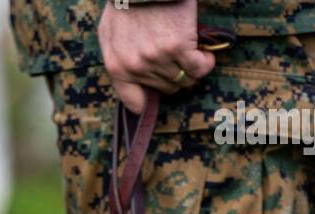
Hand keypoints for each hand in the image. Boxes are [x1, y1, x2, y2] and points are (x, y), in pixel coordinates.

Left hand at [98, 0, 215, 113]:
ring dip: (192, 71)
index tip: (159, 92)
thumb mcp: (108, 34)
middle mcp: (137, 67)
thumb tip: (135, 90)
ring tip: (194, 57)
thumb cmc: (126, 3)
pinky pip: (198, 68)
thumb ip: (116, 61)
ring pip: (183, 80)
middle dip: (174, 77)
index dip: (149, 101)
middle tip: (178, 62)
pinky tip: (206, 56)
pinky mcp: (178, 46)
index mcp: (117, 67)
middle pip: (165, 88)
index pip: (134, 102)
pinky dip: (205, 64)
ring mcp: (158, 58)